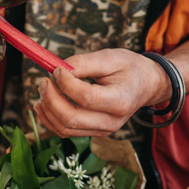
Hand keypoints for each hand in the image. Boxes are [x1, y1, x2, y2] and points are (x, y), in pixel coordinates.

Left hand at [34, 48, 170, 137]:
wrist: (146, 85)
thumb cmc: (130, 68)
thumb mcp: (110, 57)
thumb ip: (83, 63)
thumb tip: (58, 69)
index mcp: (120, 100)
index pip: (86, 97)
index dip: (66, 83)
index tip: (56, 68)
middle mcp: (111, 121)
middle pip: (71, 118)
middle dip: (51, 99)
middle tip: (44, 80)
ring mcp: (103, 130)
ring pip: (65, 128)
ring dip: (47, 110)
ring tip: (43, 89)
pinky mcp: (94, 131)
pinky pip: (66, 131)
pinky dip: (50, 120)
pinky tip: (42, 105)